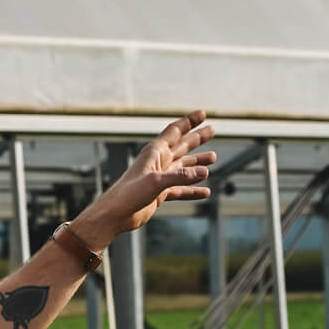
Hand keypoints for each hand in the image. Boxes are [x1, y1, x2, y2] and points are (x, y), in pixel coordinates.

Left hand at [76, 109, 214, 244]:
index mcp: (154, 153)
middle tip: (212, 129)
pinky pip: (180, 189)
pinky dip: (192, 189)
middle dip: (197, 138)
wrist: (114, 215)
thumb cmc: (129, 194)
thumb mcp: (155, 182)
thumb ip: (180, 176)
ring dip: (197, 162)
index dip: (189, 121)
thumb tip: (204, 171)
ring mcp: (159, 178)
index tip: (203, 113)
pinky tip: (205, 192)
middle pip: (182, 146)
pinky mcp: (159, 193)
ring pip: (183, 167)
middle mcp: (157, 162)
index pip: (175, 131)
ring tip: (213, 157)